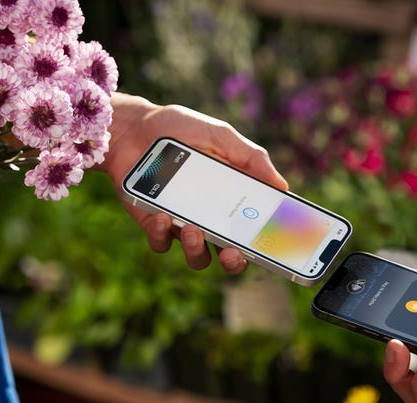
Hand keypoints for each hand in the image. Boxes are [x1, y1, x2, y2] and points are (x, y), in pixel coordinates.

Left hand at [99, 92, 287, 273]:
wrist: (133, 127)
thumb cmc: (181, 129)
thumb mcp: (221, 136)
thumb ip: (251, 157)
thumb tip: (283, 185)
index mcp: (232, 201)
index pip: (255, 231)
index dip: (266, 245)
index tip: (272, 247)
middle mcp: (210, 218)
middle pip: (230, 255)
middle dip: (234, 261)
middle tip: (232, 252)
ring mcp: (181, 224)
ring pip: (197, 256)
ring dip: (197, 250)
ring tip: (192, 230)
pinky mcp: (154, 224)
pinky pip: (161, 243)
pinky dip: (162, 235)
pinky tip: (160, 216)